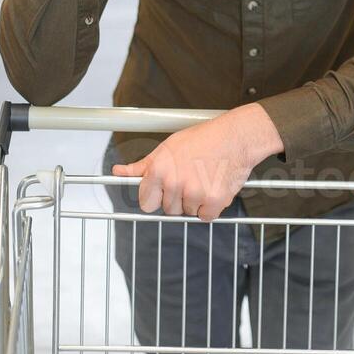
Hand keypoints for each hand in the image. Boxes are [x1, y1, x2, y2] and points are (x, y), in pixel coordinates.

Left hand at [112, 104, 284, 220]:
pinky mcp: (213, 202)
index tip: (166, 188)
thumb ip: (142, 166)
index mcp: (158, 170)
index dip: (158, 195)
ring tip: (204, 178)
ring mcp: (194, 194)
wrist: (235, 137)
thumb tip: (118, 172)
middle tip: (191, 178)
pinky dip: (211, 207)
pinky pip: (206, 216)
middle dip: (178, 198)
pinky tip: (214, 186)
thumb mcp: (166, 147)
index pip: (147, 202)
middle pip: (168, 209)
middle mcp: (173, 183)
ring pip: (188, 211)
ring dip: (196, 201)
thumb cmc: (202, 139)